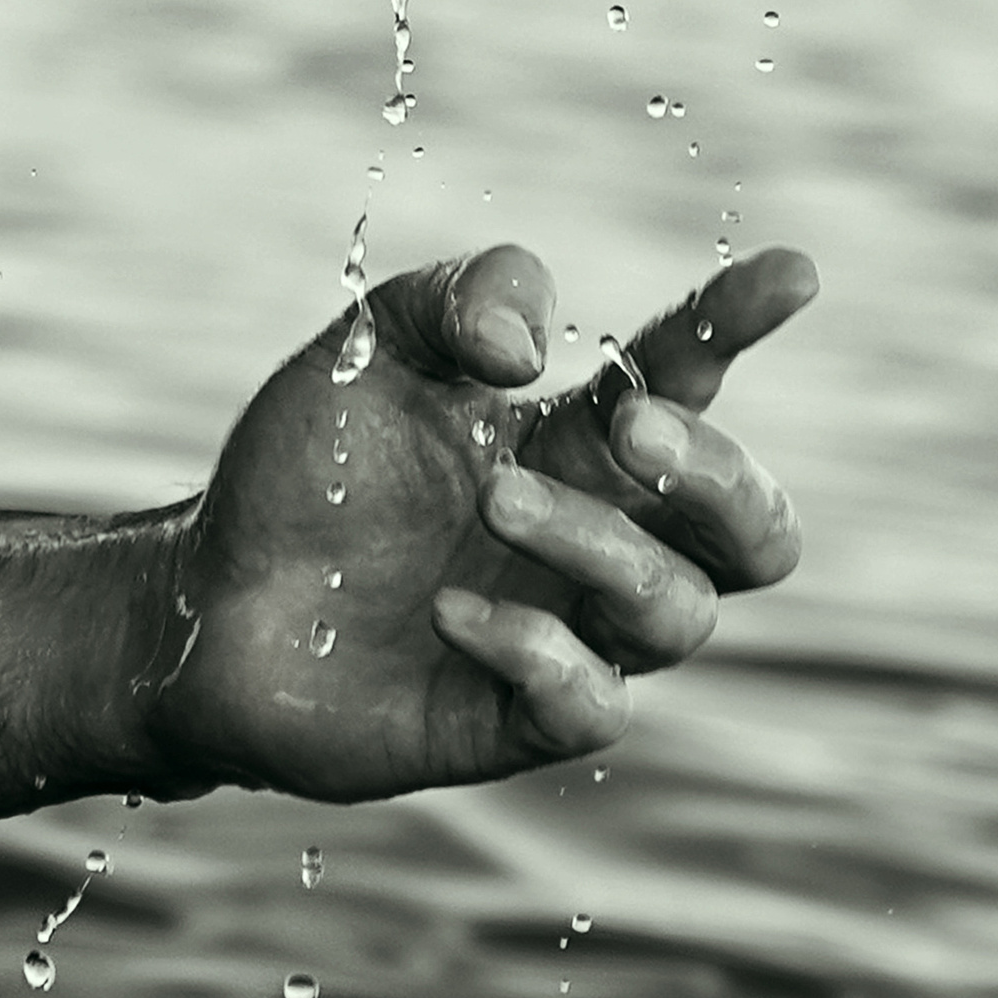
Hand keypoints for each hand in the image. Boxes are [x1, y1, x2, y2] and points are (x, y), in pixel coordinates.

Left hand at [143, 244, 818, 799]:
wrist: (206, 598)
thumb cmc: (309, 471)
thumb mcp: (370, 348)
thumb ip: (458, 300)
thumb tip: (532, 344)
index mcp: (579, 443)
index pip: (692, 378)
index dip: (740, 324)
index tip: (791, 274)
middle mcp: (595, 542)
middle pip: (753, 534)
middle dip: (720, 476)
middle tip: (630, 428)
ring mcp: (564, 636)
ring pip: (678, 615)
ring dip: (601, 547)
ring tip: (493, 499)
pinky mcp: (509, 724)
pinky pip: (592, 707)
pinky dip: (539, 651)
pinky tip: (452, 612)